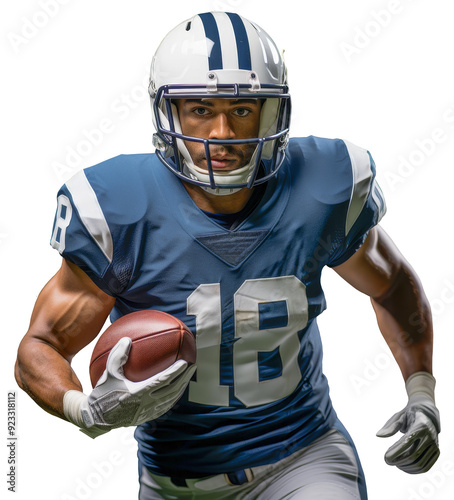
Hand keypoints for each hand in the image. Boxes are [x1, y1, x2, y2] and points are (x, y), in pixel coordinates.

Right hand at [78, 337, 195, 437]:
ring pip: (171, 399)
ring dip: (181, 387)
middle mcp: (146, 404)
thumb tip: (127, 339)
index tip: (185, 362)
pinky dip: (173, 397)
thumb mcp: (108, 373)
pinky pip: (165, 406)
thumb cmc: (102, 394)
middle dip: (185, 378)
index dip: (176, 371)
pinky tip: (176, 389)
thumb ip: (118, 355)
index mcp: (138, 393)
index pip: (163, 380)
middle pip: (172, 390)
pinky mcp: (147, 418)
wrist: (97, 419)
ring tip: (188, 377)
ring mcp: (148, 412)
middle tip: (193, 366)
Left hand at [376, 373, 439, 473]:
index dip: (396, 451)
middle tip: (387, 461)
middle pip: (413, 455)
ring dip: (405, 467)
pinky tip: (403, 467)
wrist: (427, 414)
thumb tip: (378, 435)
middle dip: (399, 461)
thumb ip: (390, 426)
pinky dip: (414, 470)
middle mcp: (430, 436)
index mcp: (420, 426)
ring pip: (420, 463)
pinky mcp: (436, 452)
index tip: (386, 457)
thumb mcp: (399, 416)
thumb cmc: (409, 415)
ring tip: (394, 463)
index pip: (407, 442)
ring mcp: (434, 445)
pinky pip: (426, 466)